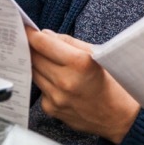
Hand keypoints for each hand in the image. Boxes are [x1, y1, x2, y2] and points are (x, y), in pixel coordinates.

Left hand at [28, 29, 140, 143]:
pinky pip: (40, 89)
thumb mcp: (97, 54)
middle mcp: (66, 81)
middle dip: (32, 48)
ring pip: (34, 73)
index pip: (43, 44)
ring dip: (36, 64)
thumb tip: (46, 35)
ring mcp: (57, 97)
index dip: (31, 34)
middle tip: (31, 41)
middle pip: (34, 58)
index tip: (24, 28)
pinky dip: (44, 81)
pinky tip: (55, 80)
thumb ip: (69, 43)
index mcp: (80, 63)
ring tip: (44, 58)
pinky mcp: (51, 109)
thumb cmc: (113, 82)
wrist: (119, 116)